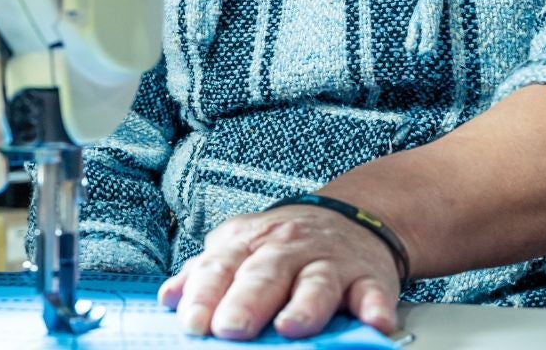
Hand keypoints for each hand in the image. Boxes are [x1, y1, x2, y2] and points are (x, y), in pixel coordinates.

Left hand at [158, 203, 401, 340]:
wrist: (353, 217)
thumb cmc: (287, 244)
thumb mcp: (241, 246)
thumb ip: (206, 272)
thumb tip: (170, 297)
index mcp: (250, 242)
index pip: (221, 266)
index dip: (204, 294)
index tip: (191, 321)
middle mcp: (288, 249)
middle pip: (264, 274)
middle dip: (245, 302)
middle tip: (229, 329)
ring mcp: (330, 262)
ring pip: (317, 283)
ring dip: (304, 306)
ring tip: (291, 327)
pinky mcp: (368, 278)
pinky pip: (372, 292)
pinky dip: (375, 308)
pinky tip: (374, 323)